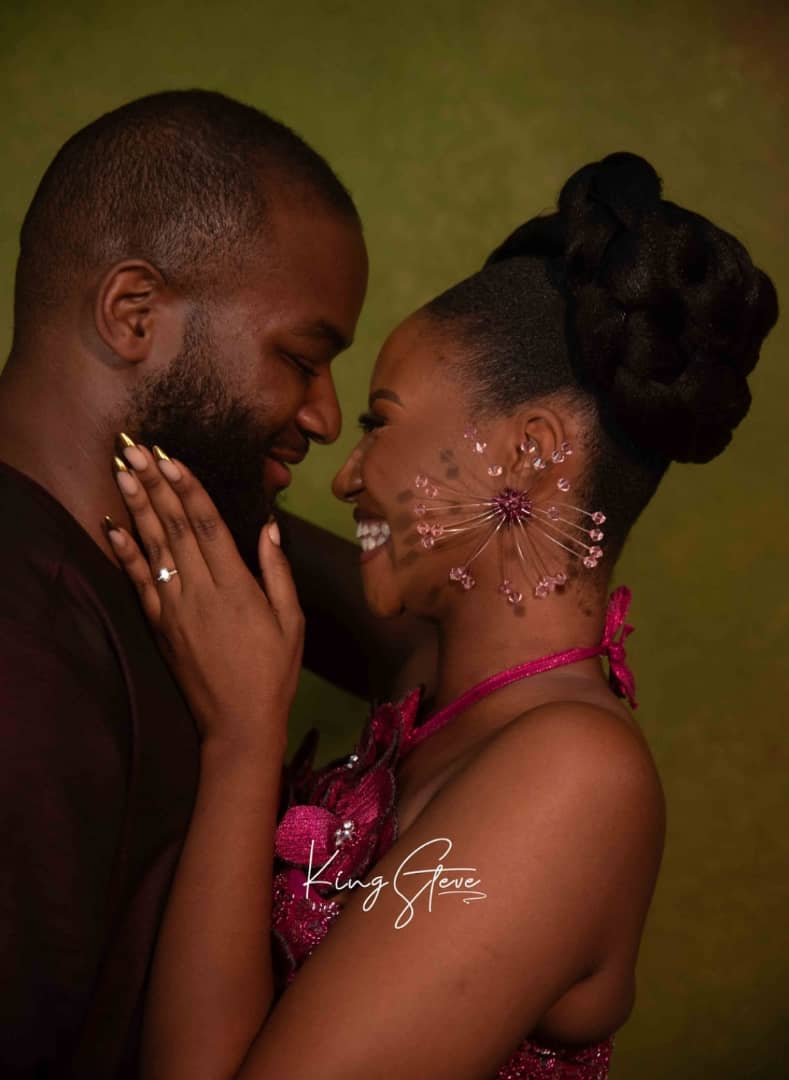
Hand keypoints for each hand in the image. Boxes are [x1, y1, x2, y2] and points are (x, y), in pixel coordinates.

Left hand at [107, 444, 303, 751]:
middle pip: (175, 526)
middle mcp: (200, 591)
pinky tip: (114, 525)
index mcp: (237, 587)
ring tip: (123, 470)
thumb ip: (278, 573)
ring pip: (154, 547)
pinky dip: (125, 552)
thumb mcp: (292, 621)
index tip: (173, 457)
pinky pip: (139, 582)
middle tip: (136, 447)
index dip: (189, 488)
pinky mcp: (160, 625)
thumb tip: (270, 528)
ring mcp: (175, 608)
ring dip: (137, 506)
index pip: (208, 525)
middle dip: (155, 483)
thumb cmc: (274, 671)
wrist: (238, 722)